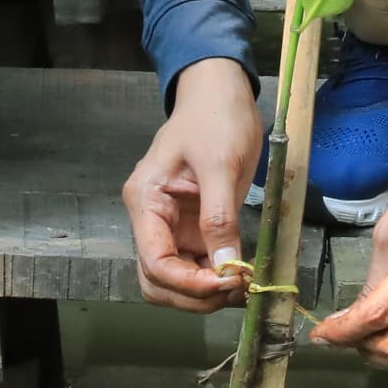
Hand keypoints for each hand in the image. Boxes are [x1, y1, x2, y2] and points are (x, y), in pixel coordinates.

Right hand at [120, 59, 263, 310]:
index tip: (226, 283)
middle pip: (158, 280)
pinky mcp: (191, 227)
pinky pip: (196, 265)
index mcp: (145, 201)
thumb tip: (226, 264)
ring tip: (241, 286)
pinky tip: (240, 276)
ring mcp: (170, 226)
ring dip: (204, 293)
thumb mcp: (221, 164)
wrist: (219, 93)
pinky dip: (215, 278)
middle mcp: (151, 219)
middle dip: (194, 295)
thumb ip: (219, 216)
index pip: (154, 262)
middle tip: (236, 291)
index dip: (187, 283)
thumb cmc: (215, 118)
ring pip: (175, 280)